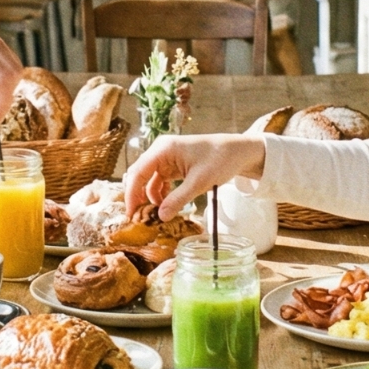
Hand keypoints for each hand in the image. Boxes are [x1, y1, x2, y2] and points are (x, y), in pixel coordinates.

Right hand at [122, 133, 266, 220]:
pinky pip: (159, 181)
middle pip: (139, 175)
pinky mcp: (173, 165)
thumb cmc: (220, 160)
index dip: (131, 194)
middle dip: (137, 196)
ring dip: (149, 197)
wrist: (238, 151)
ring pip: (148, 180)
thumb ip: (178, 199)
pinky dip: (159, 194)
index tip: (131, 214)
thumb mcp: (199, 182)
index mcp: (163, 149)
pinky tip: (165, 206)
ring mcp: (166, 158)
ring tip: (154, 215)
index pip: (138, 172)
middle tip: (138, 218)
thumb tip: (161, 217)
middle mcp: (160, 151)